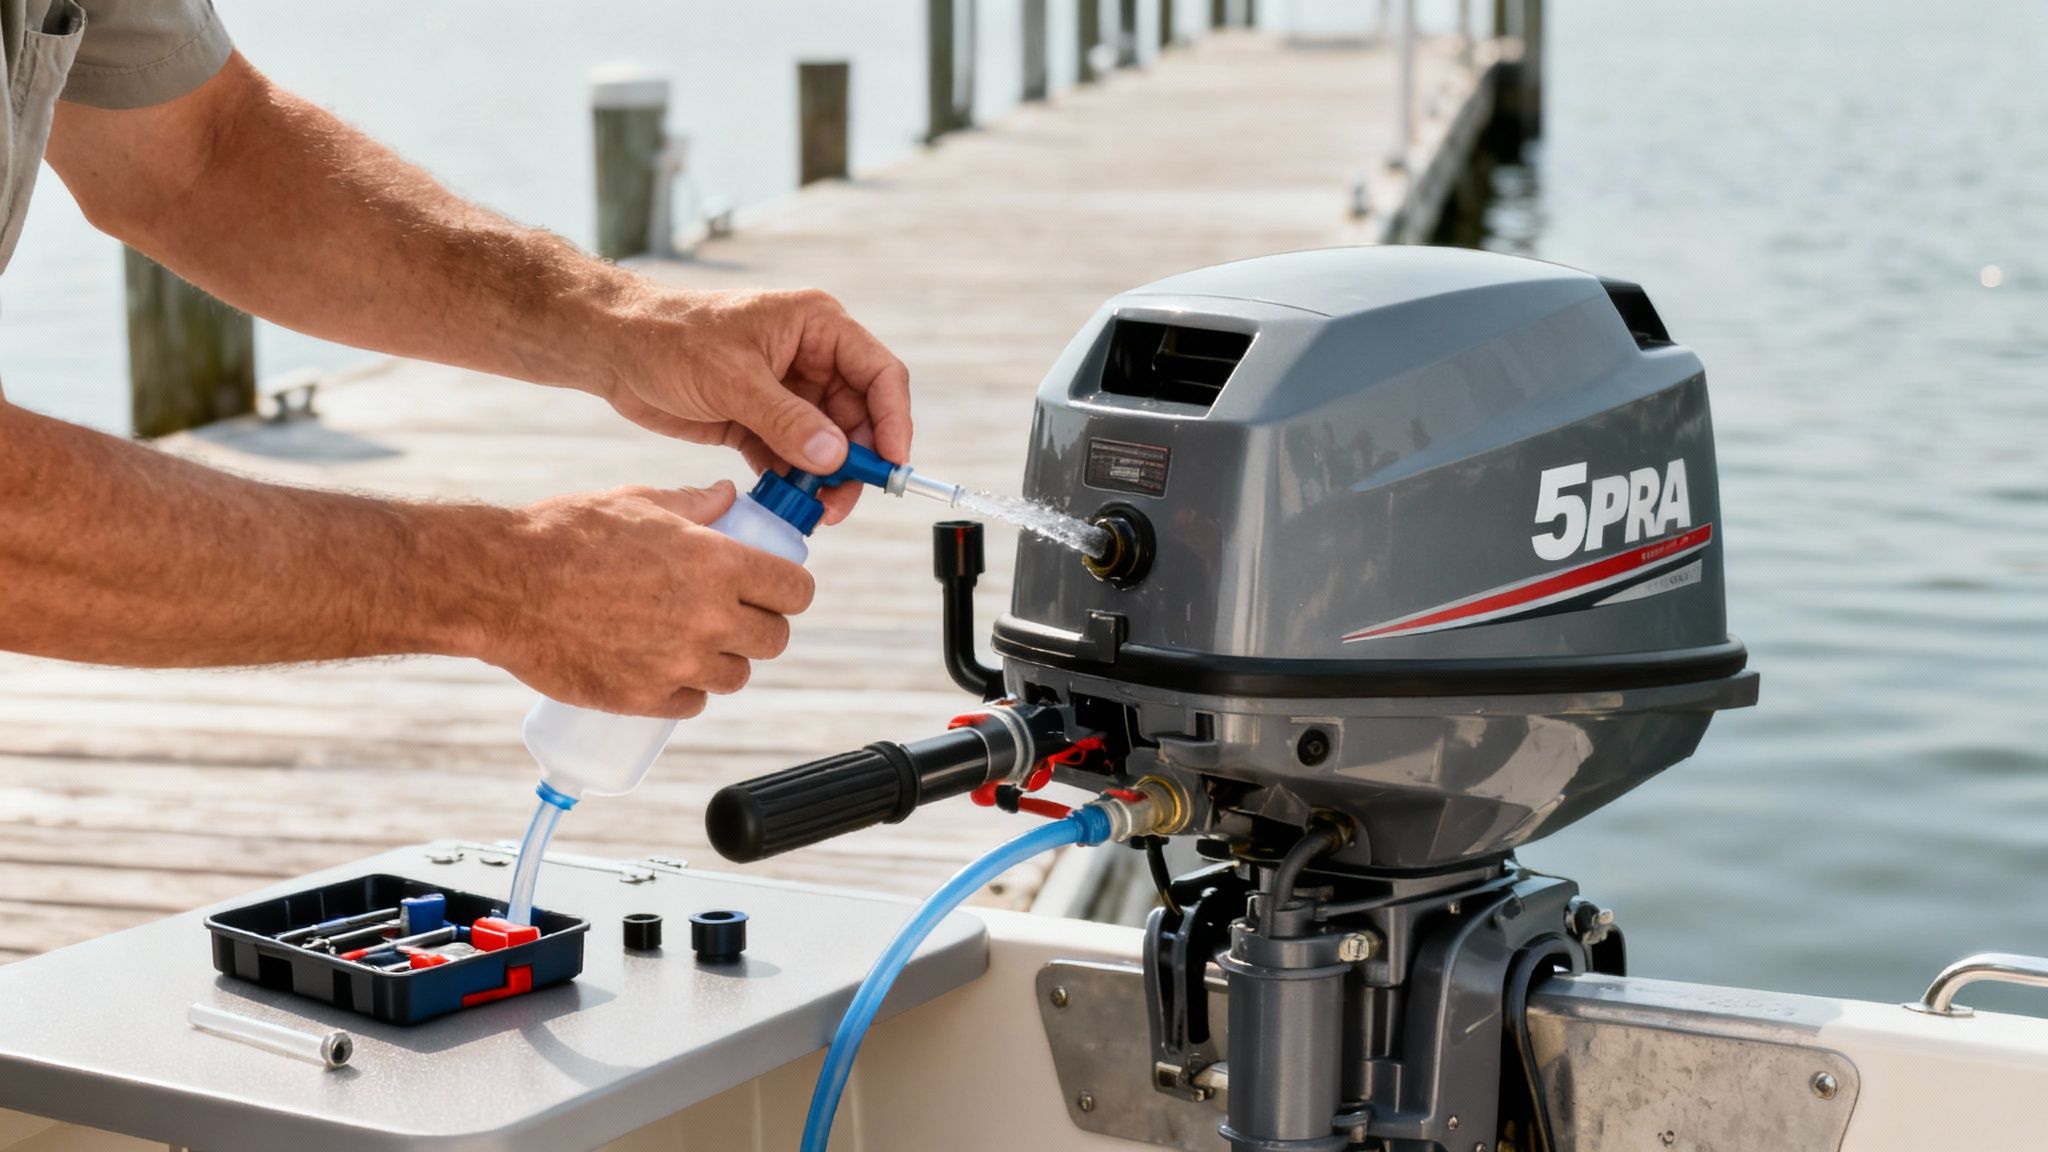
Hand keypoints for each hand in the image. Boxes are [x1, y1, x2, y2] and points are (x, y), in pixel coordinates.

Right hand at [483, 482, 813, 717]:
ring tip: (691, 640)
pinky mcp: (644, 699)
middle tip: (730, 614)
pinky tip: (661, 667)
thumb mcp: (637, 502)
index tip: (774, 589)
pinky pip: (691, 705)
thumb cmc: (565, 534)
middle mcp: (707, 618)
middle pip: (774, 639)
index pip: (795, 591)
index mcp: (716, 564)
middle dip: (758, 625)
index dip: (788, 589)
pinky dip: (682, 690)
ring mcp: (678, 665)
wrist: (500, 586)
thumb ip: (694, 504)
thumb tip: (728, 497)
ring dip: (722, 660)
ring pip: (735, 676)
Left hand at [602, 287, 911, 523]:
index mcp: (817, 327)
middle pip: (859, 417)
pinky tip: (788, 503)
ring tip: (817, 511)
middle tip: (843, 502)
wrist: (613, 350)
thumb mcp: (732, 379)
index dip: (893, 421)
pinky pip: (792, 458)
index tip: (892, 466)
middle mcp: (811, 358)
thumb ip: (787, 420)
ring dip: (826, 479)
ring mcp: (787, 392)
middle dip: (856, 462)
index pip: (879, 374)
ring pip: (828, 445)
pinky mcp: (760, 421)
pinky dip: (793, 482)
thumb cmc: (670, 339)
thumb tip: (836, 458)